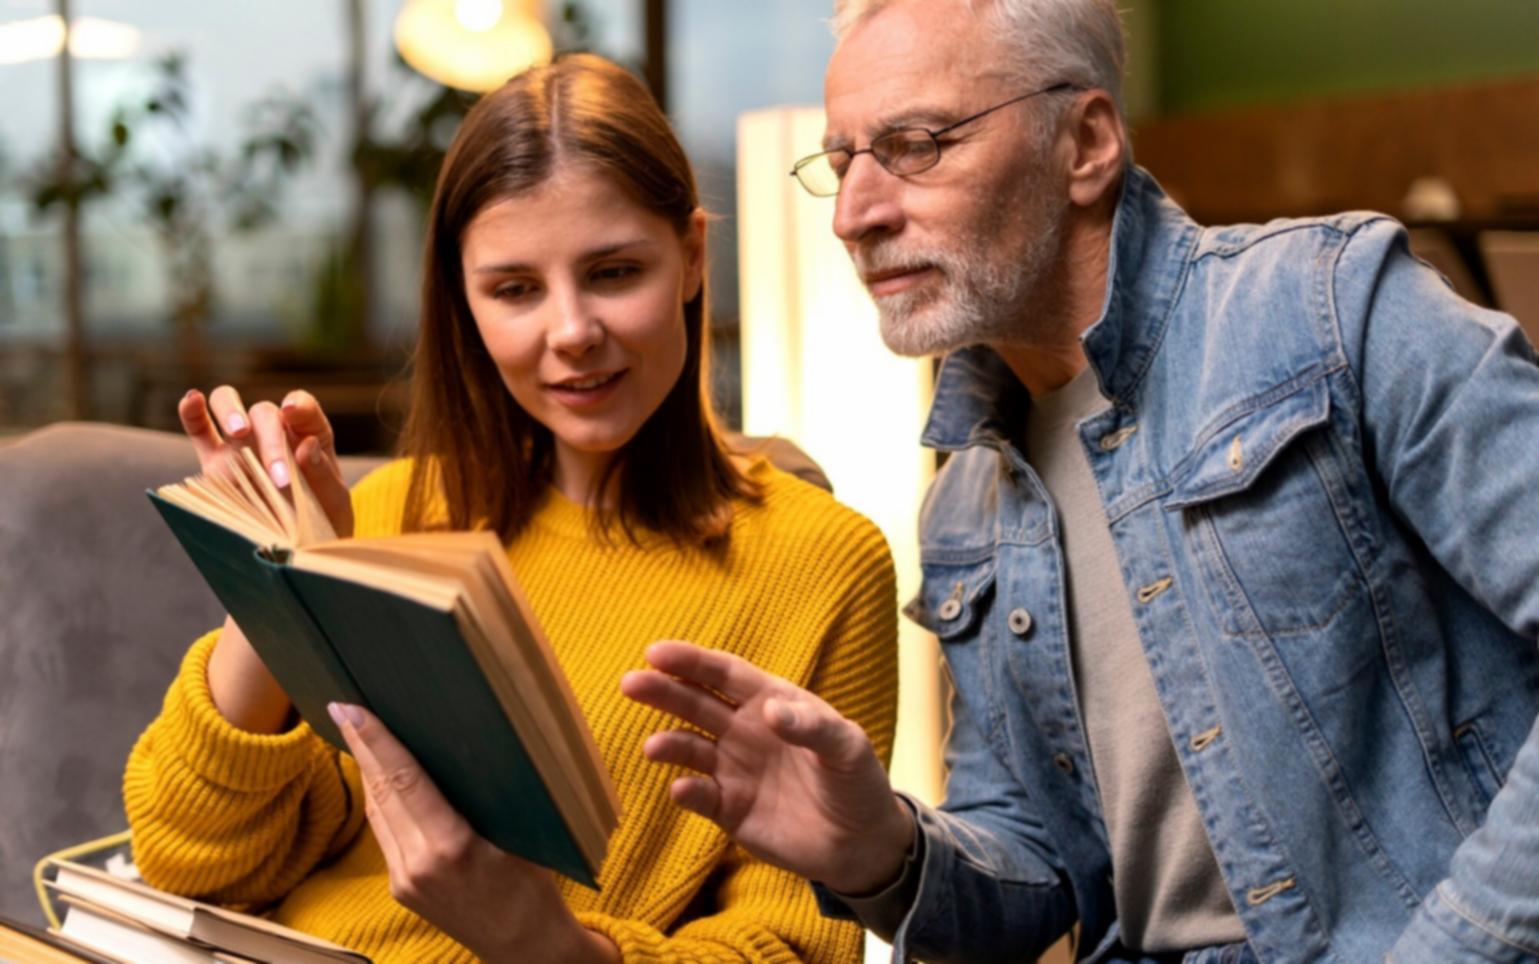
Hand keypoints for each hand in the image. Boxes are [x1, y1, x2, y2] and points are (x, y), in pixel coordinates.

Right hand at [179, 385, 352, 537]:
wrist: (300, 545)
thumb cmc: (324, 517)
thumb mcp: (334, 500)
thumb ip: (322, 473)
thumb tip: (306, 445)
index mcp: (308, 434)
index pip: (302, 407)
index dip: (299, 404)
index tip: (292, 410)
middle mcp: (273, 431)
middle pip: (264, 413)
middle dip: (270, 439)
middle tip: (278, 476)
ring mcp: (241, 443)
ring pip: (227, 404)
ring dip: (230, 411)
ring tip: (238, 431)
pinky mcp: (215, 461)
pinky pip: (199, 430)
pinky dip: (192, 412)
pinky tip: (192, 400)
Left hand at [327, 703, 619, 963]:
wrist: (525, 946)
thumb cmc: (534, 887)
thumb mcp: (521, 833)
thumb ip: (488, 795)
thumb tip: (463, 745)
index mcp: (451, 847)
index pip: (404, 780)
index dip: (376, 741)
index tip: (352, 709)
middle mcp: (417, 864)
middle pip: (381, 791)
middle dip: (361, 747)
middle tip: (343, 708)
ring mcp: (404, 880)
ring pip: (377, 811)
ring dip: (367, 771)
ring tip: (357, 732)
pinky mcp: (400, 888)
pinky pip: (384, 833)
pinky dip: (381, 799)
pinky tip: (382, 777)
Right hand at [620, 641, 913, 894]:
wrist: (860, 844)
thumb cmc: (856, 782)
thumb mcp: (848, 747)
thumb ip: (812, 726)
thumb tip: (771, 711)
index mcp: (771, 702)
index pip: (725, 674)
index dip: (692, 661)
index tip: (657, 653)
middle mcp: (744, 731)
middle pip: (696, 704)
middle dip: (663, 692)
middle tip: (630, 682)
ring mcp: (733, 769)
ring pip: (690, 748)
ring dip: (669, 744)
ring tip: (653, 748)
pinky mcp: (728, 809)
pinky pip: (700, 796)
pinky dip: (688, 792)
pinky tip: (682, 790)